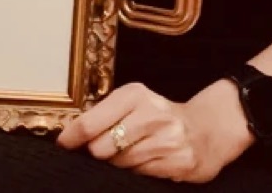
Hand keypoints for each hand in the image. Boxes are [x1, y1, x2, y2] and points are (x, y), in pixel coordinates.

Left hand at [54, 80, 254, 182]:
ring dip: (119, 163)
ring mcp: (167, 140)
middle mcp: (152, 114)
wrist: (207, 129)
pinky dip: (138, 171)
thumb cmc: (159, 117)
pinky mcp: (179, 162)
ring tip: (132, 152)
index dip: (72, 138)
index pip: (90, 122)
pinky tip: (147, 161)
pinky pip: (141, 175)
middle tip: (105, 149)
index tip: (64, 144)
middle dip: (98, 153)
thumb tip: (70, 136)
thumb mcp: (133, 104)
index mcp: (134, 95)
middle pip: (101, 148)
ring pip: (120, 164)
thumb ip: (104, 115)